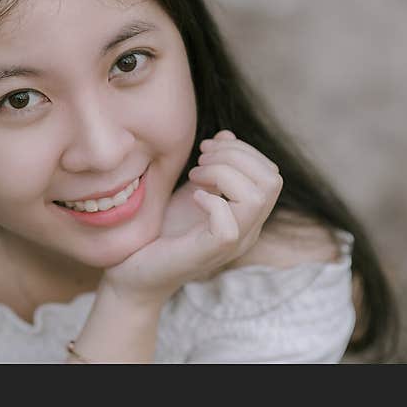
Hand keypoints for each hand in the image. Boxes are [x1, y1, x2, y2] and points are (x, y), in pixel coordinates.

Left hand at [101, 130, 282, 305]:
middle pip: (272, 180)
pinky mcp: (208, 254)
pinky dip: (211, 201)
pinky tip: (193, 197)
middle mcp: (247, 230)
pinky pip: (229, 225)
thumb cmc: (162, 232)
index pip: (271, 173)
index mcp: (247, 214)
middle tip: (201, 159)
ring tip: (195, 175)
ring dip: (223, 173)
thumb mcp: (191, 189)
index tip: (207, 148)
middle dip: (235, 156)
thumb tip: (227, 134)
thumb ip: (212, 166)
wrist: (134, 272)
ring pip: (257, 198)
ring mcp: (231, 243)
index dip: (242, 150)